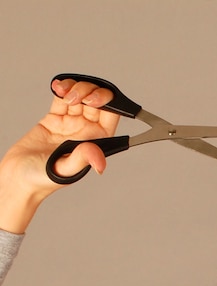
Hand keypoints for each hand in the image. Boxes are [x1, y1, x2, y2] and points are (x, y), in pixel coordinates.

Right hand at [0, 78, 118, 231]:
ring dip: (76, 88)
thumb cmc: (43, 179)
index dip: (108, 103)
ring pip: (81, 97)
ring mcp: (71, 124)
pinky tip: (58, 87)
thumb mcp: (65, 169)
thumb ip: (82, 159)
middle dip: (90, 91)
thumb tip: (101, 160)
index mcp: (95, 143)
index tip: (93, 99)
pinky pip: (62, 98)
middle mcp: (86, 132)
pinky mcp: (54, 119)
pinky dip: (62, 88)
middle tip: (77, 96)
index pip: (110, 117)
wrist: (18, 177)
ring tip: (64, 94)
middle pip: (98, 103)